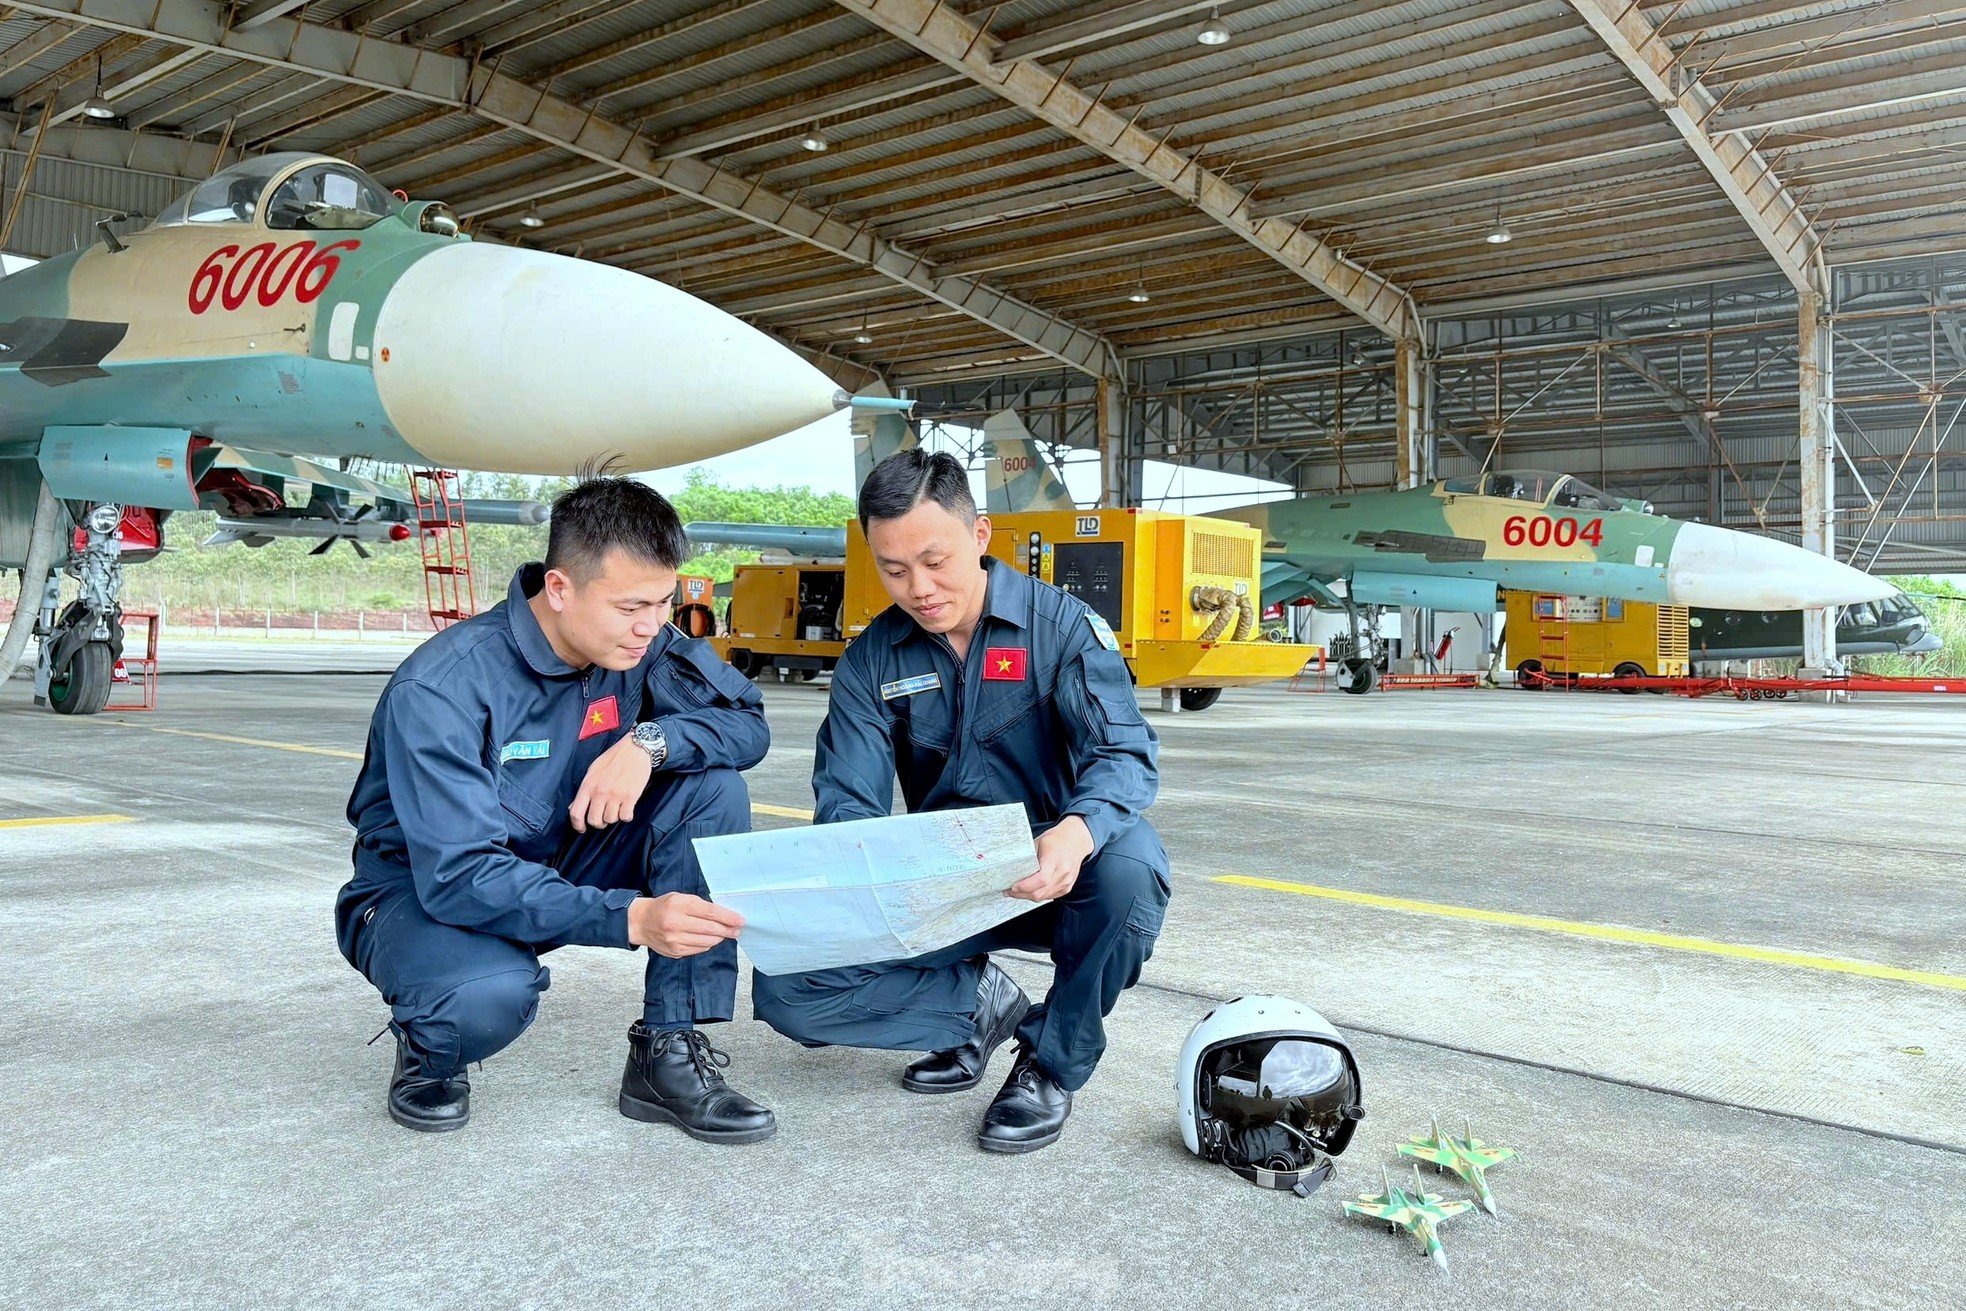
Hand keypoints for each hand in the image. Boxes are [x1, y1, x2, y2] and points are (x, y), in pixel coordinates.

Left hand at [569, 734, 652, 831]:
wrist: (635, 749)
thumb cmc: (614, 758)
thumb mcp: (593, 771)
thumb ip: (584, 790)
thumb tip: (574, 807)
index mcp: (588, 785)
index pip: (576, 813)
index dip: (577, 825)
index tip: (581, 829)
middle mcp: (600, 792)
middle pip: (594, 821)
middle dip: (599, 822)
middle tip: (604, 816)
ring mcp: (615, 795)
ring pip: (611, 820)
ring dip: (614, 816)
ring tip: (617, 806)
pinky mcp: (630, 796)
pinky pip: (626, 817)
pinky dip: (627, 815)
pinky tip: (627, 806)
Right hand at [628, 893, 743, 957]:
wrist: (641, 922)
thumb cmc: (664, 907)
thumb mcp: (680, 898)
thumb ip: (700, 906)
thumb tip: (724, 916)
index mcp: (679, 905)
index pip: (710, 912)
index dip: (728, 917)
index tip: (740, 920)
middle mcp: (676, 923)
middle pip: (710, 929)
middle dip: (727, 930)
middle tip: (736, 929)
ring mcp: (675, 940)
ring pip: (707, 942)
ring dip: (719, 938)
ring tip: (723, 933)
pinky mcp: (675, 952)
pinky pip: (699, 949)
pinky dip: (707, 944)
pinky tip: (707, 939)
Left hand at [1009, 815, 1094, 901]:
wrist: (1076, 841)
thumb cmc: (1057, 840)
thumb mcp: (1038, 842)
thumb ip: (1028, 858)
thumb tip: (1012, 871)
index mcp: (1056, 858)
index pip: (1041, 879)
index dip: (1025, 886)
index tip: (1012, 886)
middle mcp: (1063, 872)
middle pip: (1040, 892)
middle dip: (1022, 894)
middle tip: (1008, 890)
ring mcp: (1066, 882)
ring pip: (1043, 897)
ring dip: (1028, 896)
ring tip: (1016, 891)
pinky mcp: (1066, 888)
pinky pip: (1048, 896)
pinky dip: (1037, 895)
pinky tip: (1029, 890)